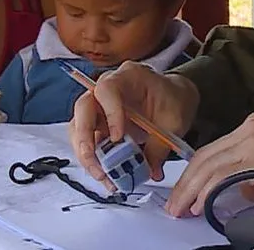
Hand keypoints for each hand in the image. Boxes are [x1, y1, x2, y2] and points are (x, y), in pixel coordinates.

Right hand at [67, 62, 198, 189]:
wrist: (173, 99)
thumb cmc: (172, 100)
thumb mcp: (174, 121)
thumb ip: (160, 146)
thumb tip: (150, 171)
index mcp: (128, 77)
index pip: (107, 89)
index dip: (109, 112)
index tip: (118, 137)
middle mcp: (107, 89)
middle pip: (83, 108)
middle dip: (85, 139)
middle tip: (98, 165)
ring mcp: (99, 107)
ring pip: (79, 128)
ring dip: (86, 155)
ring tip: (102, 176)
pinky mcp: (98, 124)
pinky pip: (87, 142)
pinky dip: (93, 160)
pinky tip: (106, 176)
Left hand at [165, 113, 253, 217]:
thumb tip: (241, 189)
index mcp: (252, 126)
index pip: (213, 149)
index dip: (195, 172)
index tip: (184, 191)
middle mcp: (248, 128)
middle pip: (205, 155)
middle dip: (185, 182)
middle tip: (174, 204)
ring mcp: (251, 139)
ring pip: (208, 164)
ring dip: (190, 189)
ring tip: (181, 209)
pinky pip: (223, 174)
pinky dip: (207, 191)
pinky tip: (200, 204)